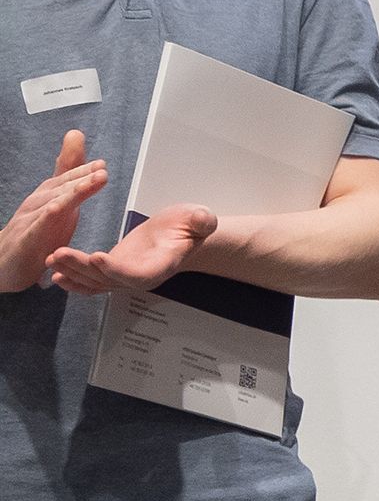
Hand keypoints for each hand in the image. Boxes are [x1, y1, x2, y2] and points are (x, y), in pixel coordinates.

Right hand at [2, 132, 106, 293]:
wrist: (5, 263)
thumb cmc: (37, 231)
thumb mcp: (59, 204)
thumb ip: (71, 177)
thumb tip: (76, 137)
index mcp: (48, 197)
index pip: (65, 181)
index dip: (83, 173)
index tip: (101, 165)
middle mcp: (36, 205)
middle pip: (59, 190)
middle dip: (80, 179)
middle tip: (101, 171)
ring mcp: (29, 222)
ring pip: (51, 206)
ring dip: (71, 194)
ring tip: (90, 185)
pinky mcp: (25, 241)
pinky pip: (36, 229)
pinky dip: (46, 219)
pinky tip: (57, 210)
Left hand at [45, 204, 215, 295]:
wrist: (186, 237)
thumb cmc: (192, 228)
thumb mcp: (201, 219)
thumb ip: (203, 221)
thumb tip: (204, 220)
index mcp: (160, 266)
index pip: (136, 274)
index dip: (116, 269)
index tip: (96, 257)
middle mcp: (140, 278)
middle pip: (107, 279)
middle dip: (81, 268)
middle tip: (59, 253)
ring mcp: (125, 277)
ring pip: (94, 281)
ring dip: (71, 271)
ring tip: (52, 257)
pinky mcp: (114, 272)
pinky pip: (91, 282)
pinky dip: (74, 280)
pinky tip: (56, 272)